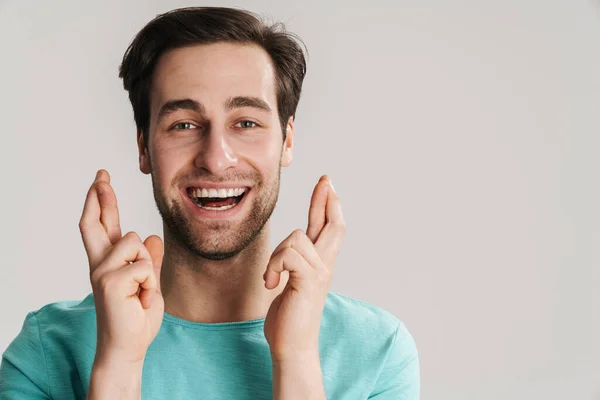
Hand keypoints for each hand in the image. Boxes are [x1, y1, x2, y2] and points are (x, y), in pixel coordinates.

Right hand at [79, 169, 163, 365]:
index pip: (102, 226)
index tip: (101, 180)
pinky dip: (150, 284)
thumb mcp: (149, 283)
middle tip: (101, 174)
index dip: (101, 203)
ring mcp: (102, 272)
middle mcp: (101, 264)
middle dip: (100, 196)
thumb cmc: (137, 316)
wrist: (128, 346)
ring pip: (135, 242)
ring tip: (141, 291)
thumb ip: (148, 261)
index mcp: (109, 263)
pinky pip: (143, 266)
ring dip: (147, 267)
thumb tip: (151, 237)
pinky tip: (141, 300)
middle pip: (96, 222)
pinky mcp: (110, 282)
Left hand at [263, 175, 344, 361]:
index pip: (329, 227)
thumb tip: (294, 245)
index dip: (328, 205)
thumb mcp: (292, 282)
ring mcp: (320, 273)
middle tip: (327, 179)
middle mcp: (325, 266)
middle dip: (327, 199)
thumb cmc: (289, 317)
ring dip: (275, 256)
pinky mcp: (308, 281)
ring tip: (271, 279)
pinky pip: (287, 255)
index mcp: (320, 264)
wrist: (292, 345)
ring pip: (295, 237)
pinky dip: (272, 267)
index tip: (327, 184)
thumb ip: (295, 263)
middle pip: (333, 224)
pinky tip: (270, 284)